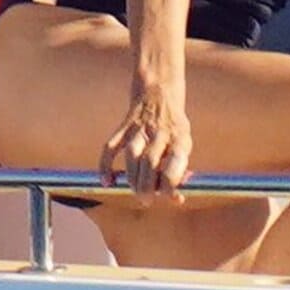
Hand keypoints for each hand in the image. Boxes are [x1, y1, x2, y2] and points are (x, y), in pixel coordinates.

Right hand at [98, 88, 192, 203]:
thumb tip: (175, 198)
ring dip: (131, 177)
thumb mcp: (183, 140)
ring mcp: (140, 128)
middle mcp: (161, 132)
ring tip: (134, 192)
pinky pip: (111, 147)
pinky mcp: (125, 126)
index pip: (176, 164)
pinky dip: (105, 165)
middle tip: (146, 200)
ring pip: (132, 155)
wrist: (160, 88)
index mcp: (180, 137)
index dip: (172, 185)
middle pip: (150, 162)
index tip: (173, 198)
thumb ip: (178, 167)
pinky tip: (107, 181)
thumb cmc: (174, 123)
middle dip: (147, 186)